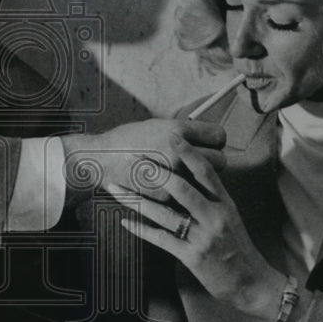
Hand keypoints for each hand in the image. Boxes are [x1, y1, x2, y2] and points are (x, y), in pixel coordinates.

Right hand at [61, 119, 225, 203]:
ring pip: (206, 182)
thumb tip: (204, 137)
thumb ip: (183, 132)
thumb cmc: (127, 140)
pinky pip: (187, 195)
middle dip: (213, 161)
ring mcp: (173, 176)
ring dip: (201, 180)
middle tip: (202, 162)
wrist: (101, 161)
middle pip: (220, 161)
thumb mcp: (156, 125)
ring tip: (186, 175)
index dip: (216, 140)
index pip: (219, 136)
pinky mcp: (167, 196)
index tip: (211, 143)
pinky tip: (170, 187)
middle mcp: (179, 153)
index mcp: (178, 131)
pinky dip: (182, 193)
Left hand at [108, 135, 283, 319]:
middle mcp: (214, 217)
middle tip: (134, 159)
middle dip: (155, 172)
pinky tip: (125, 221)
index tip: (173, 136)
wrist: (251, 282)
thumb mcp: (232, 218)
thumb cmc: (239, 248)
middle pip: (182, 188)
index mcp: (225, 204)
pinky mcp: (191, 256)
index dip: (189, 154)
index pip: (206, 172)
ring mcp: (202, 237)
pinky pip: (161, 239)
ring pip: (165, 214)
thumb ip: (213, 198)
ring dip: (137, 200)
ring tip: (117, 189)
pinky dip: (141, 229)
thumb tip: (192, 176)